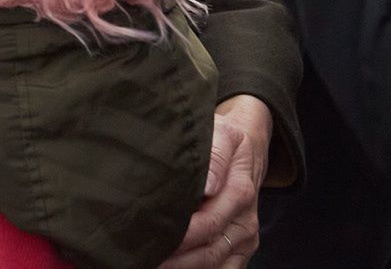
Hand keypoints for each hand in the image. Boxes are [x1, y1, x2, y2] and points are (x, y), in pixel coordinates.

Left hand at [160, 94, 271, 268]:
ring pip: (214, 264)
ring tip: (152, 265)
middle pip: (209, 251)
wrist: (247, 148)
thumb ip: (215, 156)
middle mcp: (244, 220)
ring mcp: (245, 237)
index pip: (207, 224)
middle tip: (143, 259)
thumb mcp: (222, 134)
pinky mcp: (242, 248)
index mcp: (239, 192)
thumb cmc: (226, 139)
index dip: (179, 236)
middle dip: (175, 259)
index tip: (151, 239)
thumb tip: (208, 186)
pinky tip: (175, 268)